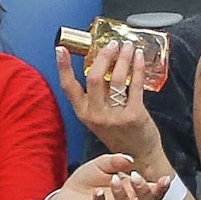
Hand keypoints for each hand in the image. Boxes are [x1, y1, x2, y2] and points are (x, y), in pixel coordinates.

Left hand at [42, 152, 172, 199]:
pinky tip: (97, 192)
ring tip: (114, 179)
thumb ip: (115, 161)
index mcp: (132, 191)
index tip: (164, 179)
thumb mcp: (101, 164)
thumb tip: (131, 160)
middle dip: (144, 192)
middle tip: (135, 177)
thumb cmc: (88, 179)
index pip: (152, 193)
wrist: (65, 194)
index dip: (161, 189)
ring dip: (123, 196)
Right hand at [56, 40, 165, 165]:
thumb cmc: (120, 134)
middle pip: (93, 78)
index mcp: (84, 113)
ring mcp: (115, 116)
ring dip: (122, 58)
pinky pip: (134, 85)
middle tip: (112, 43)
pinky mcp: (134, 115)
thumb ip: (97, 96)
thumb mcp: (100, 118)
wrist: (139, 155)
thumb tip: (100, 64)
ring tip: (127, 46)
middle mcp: (96, 115)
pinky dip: (137, 67)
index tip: (61, 48)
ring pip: (115, 79)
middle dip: (103, 56)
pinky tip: (138, 57)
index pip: (68, 87)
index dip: (63, 67)